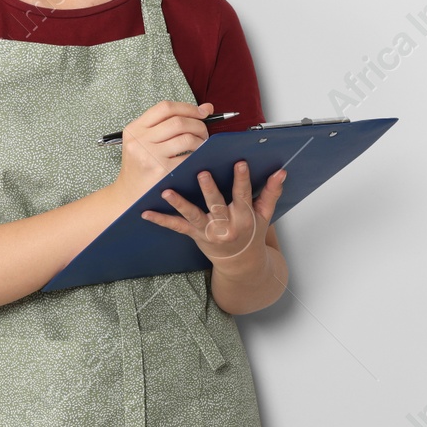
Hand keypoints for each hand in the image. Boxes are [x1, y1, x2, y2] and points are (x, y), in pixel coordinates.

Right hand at [113, 100, 215, 201]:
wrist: (128, 195)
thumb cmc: (140, 166)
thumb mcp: (144, 141)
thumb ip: (169, 122)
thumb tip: (206, 108)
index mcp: (134, 129)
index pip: (165, 108)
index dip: (188, 107)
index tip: (203, 112)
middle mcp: (139, 140)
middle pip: (178, 121)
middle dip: (198, 124)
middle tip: (204, 132)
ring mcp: (150, 156)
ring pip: (186, 138)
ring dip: (200, 140)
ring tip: (201, 145)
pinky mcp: (162, 171)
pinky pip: (189, 157)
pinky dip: (199, 155)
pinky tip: (198, 157)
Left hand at [141, 160, 286, 267]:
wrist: (240, 263)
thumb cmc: (251, 234)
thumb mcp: (264, 215)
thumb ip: (271, 192)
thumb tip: (280, 172)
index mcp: (243, 217)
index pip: (243, 195)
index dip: (242, 179)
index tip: (239, 163)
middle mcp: (225, 225)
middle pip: (216, 205)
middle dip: (209, 190)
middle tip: (202, 173)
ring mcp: (207, 231)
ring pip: (193, 216)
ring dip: (179, 204)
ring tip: (167, 192)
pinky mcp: (194, 235)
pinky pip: (176, 227)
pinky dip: (161, 220)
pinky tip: (146, 212)